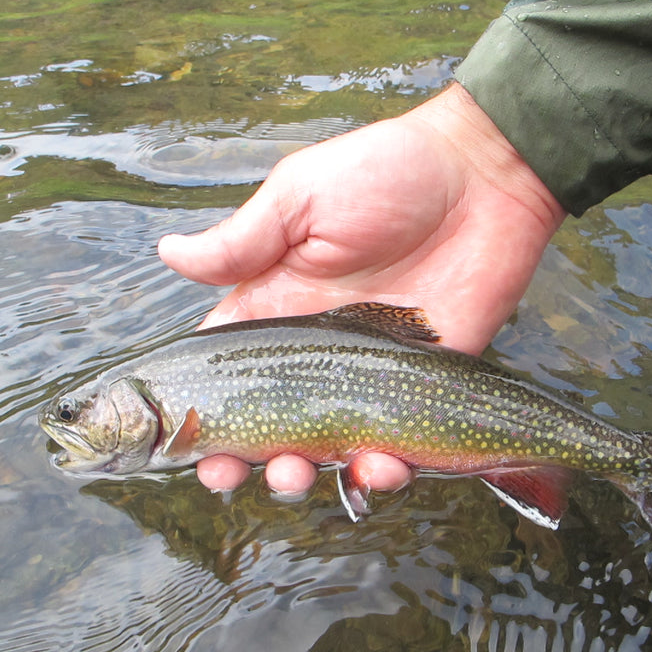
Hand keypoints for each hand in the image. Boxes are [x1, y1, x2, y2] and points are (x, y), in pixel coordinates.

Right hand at [158, 82, 565, 494]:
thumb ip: (241, 241)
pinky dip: (382, 471)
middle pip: (266, 424)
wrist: (485, 178)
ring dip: (302, 475)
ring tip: (296, 476)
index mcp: (277, 306)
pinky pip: (398, 446)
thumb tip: (166, 253)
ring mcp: (369, 375)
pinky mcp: (423, 389)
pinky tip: (375, 470)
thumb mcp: (301, 198)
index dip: (200, 414)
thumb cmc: (387, 174)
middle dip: (240, 461)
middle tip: (229, 477)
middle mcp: (317, 351)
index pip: (227, 372)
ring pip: (326, 449)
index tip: (182, 447)